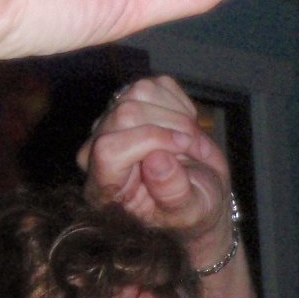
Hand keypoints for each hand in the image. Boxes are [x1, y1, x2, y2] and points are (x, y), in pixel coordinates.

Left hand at [77, 76, 232, 256]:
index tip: (184, 147)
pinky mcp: (131, 101)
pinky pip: (155, 85)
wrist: (200, 194)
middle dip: (171, 127)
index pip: (108, 149)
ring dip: (178, 115)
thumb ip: (173, 194)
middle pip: (124, 114)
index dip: (148, 140)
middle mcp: (98, 151)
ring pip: (139, 93)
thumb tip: (156, 159)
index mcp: (104, 187)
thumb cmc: (193, 210)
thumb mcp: (192, 212)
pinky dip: (181, 104)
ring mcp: (112, 122)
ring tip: (193, 143)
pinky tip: (185, 129)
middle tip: (197, 149)